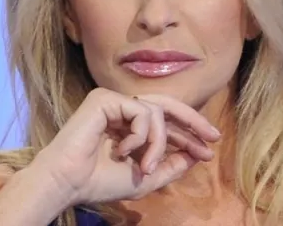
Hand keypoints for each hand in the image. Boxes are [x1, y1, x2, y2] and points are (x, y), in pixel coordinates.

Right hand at [33, 88, 220, 204]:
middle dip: (193, 121)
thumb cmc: (100, 182)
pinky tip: (123, 151)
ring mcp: (114, 101)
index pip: (166, 122)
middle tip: (212, 137)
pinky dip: (140, 135)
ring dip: (158, 142)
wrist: (70, 183)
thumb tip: (194, 154)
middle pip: (167, 106)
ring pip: (156, 112)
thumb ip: (170, 165)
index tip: (208, 151)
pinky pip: (141, 111)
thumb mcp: (144, 177)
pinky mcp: (105, 98)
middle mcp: (123, 109)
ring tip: (146, 166)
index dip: (188, 135)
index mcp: (130, 125)